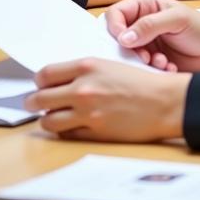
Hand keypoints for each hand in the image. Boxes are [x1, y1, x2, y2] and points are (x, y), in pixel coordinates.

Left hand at [26, 58, 189, 141]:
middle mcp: (83, 88)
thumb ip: (84, 72)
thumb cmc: (143, 82)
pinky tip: (73, 127)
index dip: (39, 82)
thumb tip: (59, 82)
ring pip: (48, 121)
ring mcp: (87, 112)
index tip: (42, 86)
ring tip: (56, 117)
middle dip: (35, 103)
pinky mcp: (94, 132)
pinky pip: (66, 135)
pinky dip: (65, 132)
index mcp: (88, 66)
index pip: (45, 74)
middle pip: (39, 98)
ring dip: (49, 119)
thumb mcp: (111, 64)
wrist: (164, 101)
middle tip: (38, 104)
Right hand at [106, 0, 199, 69]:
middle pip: (118, 37)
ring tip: (163, 62)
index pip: (115, 14)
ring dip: (143, 62)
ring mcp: (146, 40)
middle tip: (146, 57)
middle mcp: (142, 20)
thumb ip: (149, 25)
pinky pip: (139, 66)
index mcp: (145, 3)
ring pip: (128, 54)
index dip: (116, 29)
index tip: (126, 43)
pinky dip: (152, 69)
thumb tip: (124, 38)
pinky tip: (168, 66)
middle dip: (131, 50)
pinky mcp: (151, 56)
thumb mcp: (176, 20)